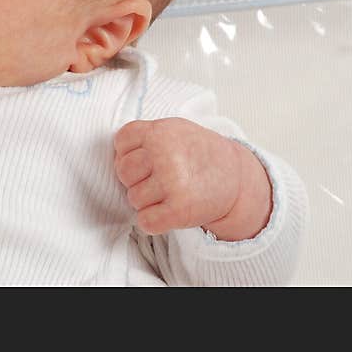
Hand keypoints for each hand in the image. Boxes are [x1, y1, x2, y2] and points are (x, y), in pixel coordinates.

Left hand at [114, 118, 270, 239]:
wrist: (236, 177)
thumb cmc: (198, 152)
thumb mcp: (173, 129)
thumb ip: (144, 135)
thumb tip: (115, 153)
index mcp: (159, 131)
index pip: (121, 142)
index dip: (130, 153)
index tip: (147, 158)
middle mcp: (164, 155)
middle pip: (123, 172)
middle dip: (136, 178)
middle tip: (158, 178)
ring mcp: (172, 182)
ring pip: (133, 198)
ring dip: (147, 201)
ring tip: (168, 192)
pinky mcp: (180, 210)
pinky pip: (145, 221)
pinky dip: (154, 221)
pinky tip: (168, 211)